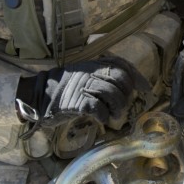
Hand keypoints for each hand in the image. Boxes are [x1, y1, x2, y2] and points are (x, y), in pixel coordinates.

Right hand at [16, 56, 135, 130]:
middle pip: (120, 79)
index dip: (137, 77)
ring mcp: (83, 86)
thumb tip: (129, 85)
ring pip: (112, 93)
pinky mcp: (75, 102)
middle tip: (123, 105)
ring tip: (115, 115)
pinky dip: (104, 115)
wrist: (38, 95)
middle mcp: (91, 72)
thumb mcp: (85, 76)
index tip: (146, 89)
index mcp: (94, 64)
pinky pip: (97, 107)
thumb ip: (103, 77)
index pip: (122, 65)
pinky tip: (102, 119)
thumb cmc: (64, 89)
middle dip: (127, 93)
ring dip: (118, 108)